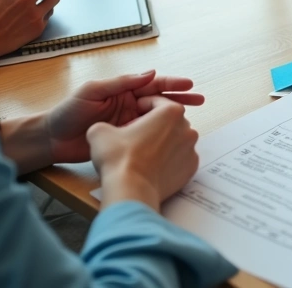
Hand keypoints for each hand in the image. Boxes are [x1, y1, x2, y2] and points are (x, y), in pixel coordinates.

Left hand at [45, 69, 203, 164]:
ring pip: (157, 117)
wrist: (52, 140)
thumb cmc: (68, 112)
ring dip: (174, 116)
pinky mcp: (126, 139)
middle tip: (200, 100)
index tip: (188, 86)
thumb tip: (149, 73)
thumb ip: (120, 83)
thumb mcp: (92, 92)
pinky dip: (161, 134)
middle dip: (181, 99)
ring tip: (192, 118)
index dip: (171, 84)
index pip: (152, 84)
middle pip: (160, 100)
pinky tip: (173, 136)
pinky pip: (147, 134)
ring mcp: (129, 122)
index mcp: (123, 90)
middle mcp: (129, 104)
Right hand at [88, 96, 200, 210]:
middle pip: (169, 120)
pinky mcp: (191, 168)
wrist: (131, 190)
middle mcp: (187, 128)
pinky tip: (153, 166)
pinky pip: (180, 158)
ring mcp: (192, 149)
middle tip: (135, 137)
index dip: (139, 108)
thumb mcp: (100, 131)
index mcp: (171, 111)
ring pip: (176, 139)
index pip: (156, 101)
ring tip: (143, 154)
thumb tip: (103, 129)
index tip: (130, 119)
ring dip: (162, 142)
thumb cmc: (120, 158)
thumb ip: (105, 123)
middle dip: (154, 126)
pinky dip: (169, 160)